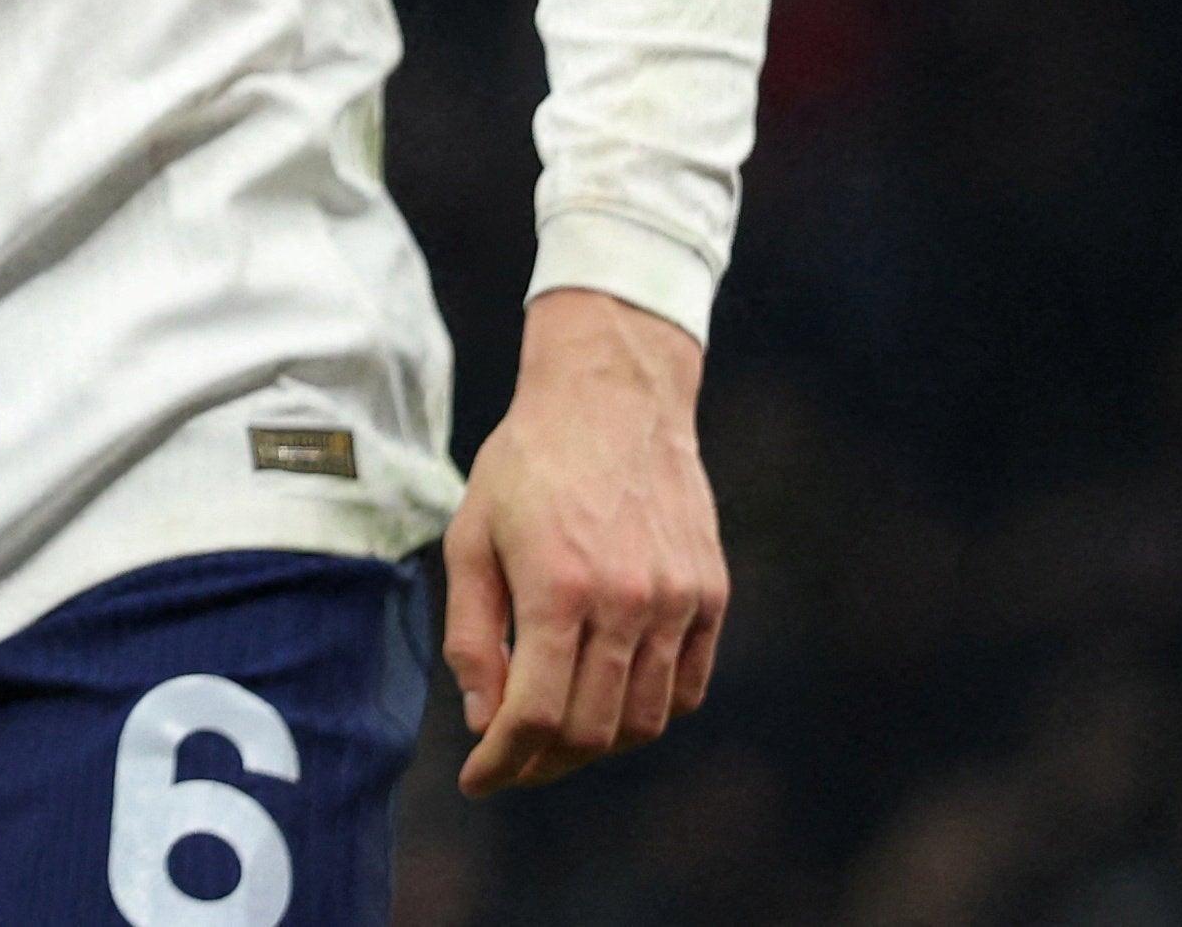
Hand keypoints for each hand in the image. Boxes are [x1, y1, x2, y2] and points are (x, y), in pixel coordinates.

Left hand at [445, 288, 728, 794]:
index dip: (503, 762)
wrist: (611, 399)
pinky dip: (648, 713)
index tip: (477, 781)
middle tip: (510, 762)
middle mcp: (626, 603)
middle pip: (592, 731)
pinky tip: (609, 699)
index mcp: (557, 588)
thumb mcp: (470, 537)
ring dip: (596, 745)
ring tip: (555, 733)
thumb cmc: (525, 465)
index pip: (535, 714)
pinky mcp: (711, 596)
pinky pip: (687, 688)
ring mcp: (678, 602)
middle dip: (542, 763)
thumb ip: (470, 632)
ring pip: (645, 722)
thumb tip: (484, 719)